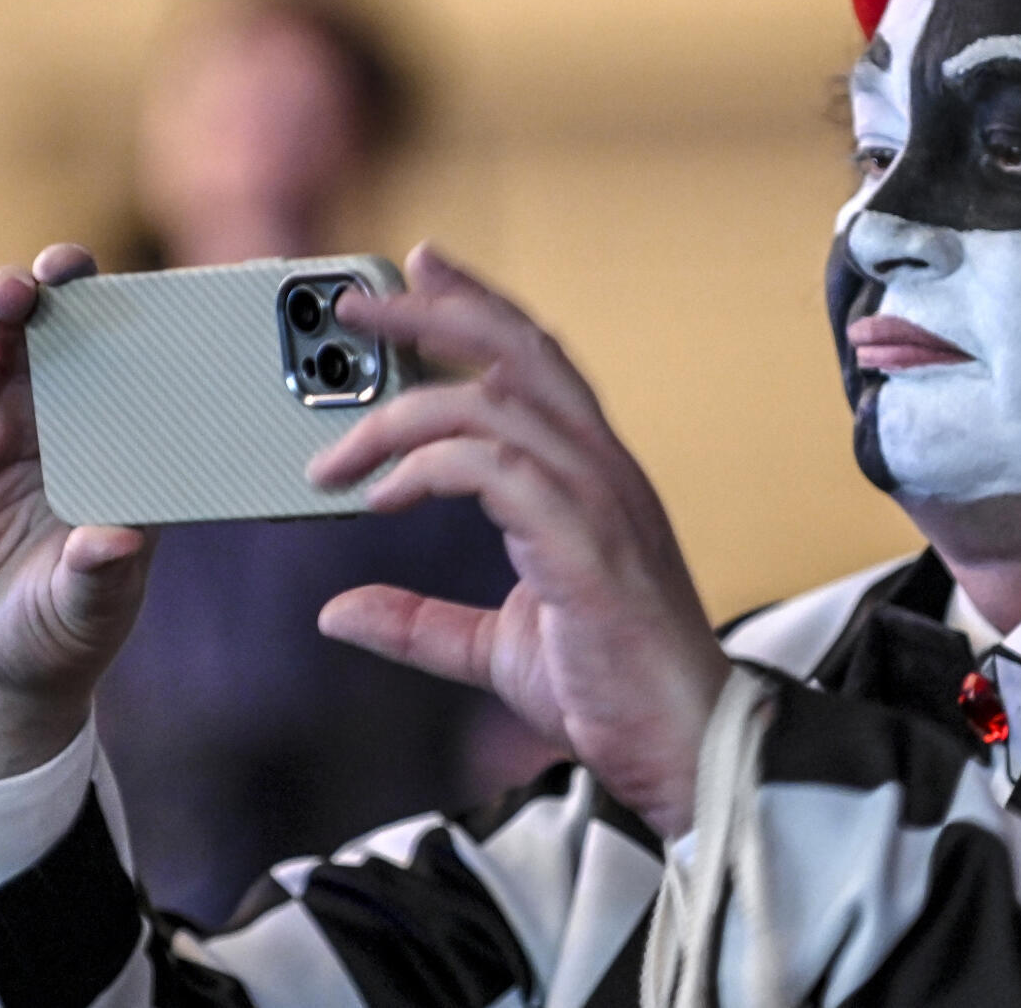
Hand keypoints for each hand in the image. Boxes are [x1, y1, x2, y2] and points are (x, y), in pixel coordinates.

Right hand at [0, 245, 154, 782]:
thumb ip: (100, 576)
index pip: (147, 381)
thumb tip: (120, 540)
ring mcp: (8, 427)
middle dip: (83, 295)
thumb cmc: (54, 636)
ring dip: (23, 302)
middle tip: (80, 267)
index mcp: (125, 458)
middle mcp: (71, 429)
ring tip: (27, 284)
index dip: (155, 335)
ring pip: (18, 344)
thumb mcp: (87, 611)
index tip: (168, 302)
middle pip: (81, 342)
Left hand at [310, 245, 730, 839]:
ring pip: (494, 402)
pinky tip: (381, 497)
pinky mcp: (584, 543)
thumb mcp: (492, 650)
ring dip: (402, 412)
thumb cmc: (609, 691)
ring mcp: (599, 499)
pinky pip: (494, 469)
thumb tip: (336, 609)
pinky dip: (427, 470)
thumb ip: (418, 622)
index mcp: (592, 475)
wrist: (686, 748)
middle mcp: (602, 468)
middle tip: (357, 301)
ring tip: (333, 451)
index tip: (419, 271)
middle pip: (516, 351)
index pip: (535, 360)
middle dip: (432, 314)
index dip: (477, 307)